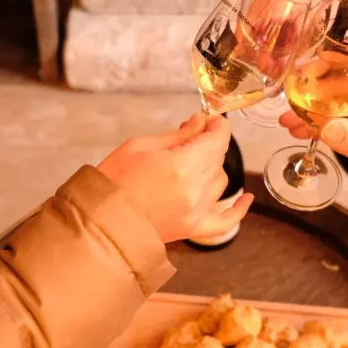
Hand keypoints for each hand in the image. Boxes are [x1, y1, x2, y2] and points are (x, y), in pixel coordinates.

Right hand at [98, 113, 253, 243]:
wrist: (100, 221)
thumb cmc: (113, 182)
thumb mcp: (140, 146)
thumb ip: (178, 136)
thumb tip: (201, 123)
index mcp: (181, 167)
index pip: (216, 140)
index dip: (218, 125)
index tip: (212, 119)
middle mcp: (195, 191)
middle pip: (218, 159)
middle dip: (209, 143)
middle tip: (190, 135)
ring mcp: (197, 212)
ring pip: (220, 181)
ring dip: (211, 168)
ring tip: (189, 161)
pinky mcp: (194, 229)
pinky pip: (226, 221)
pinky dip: (238, 209)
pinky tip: (246, 197)